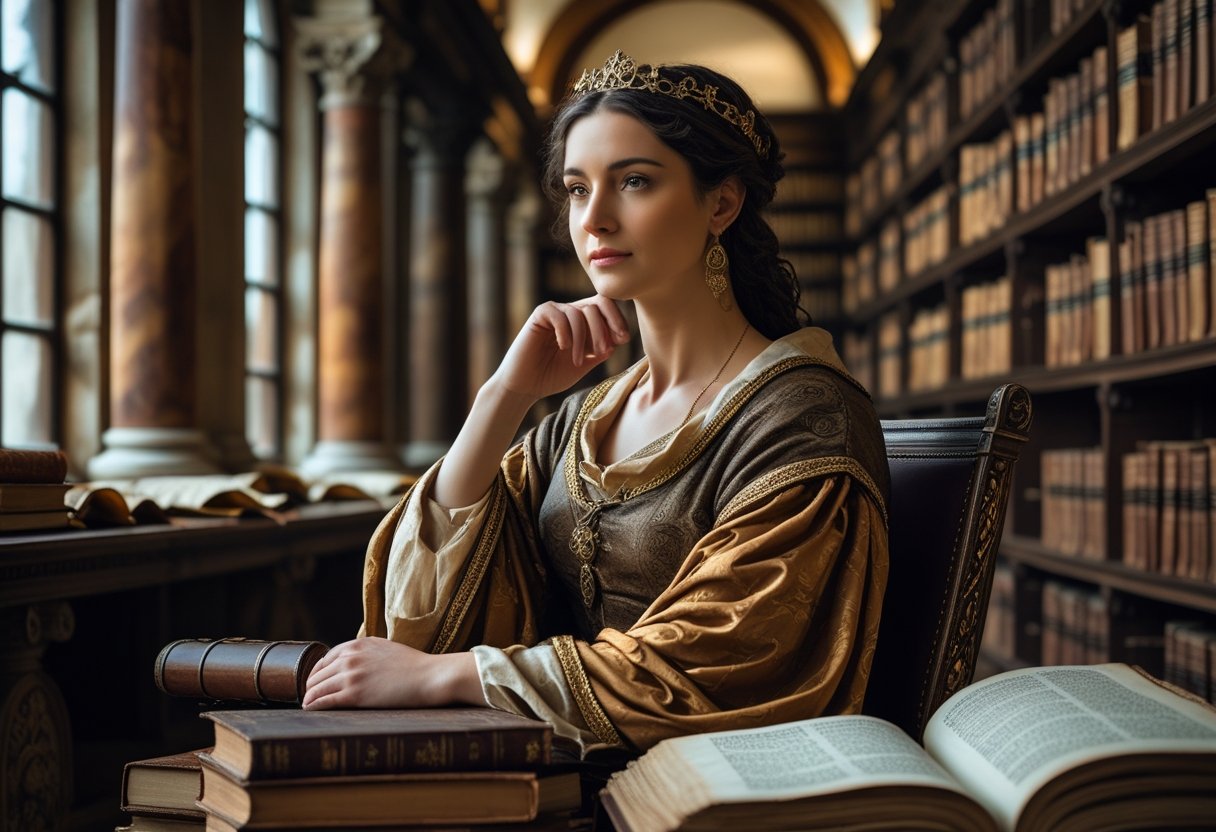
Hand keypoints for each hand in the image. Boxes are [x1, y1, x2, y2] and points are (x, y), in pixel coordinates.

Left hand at [301, 637, 484, 709]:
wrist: (430, 676)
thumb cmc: (414, 666)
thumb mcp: (386, 649)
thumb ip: (367, 653)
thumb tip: (355, 664)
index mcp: (358, 644)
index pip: (325, 658)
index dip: (317, 672)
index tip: (316, 682)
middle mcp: (351, 656)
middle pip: (317, 674)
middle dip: (311, 686)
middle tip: (309, 697)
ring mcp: (351, 675)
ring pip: (317, 687)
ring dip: (309, 697)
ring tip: (308, 705)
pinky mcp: (354, 694)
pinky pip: (324, 701)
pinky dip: (314, 705)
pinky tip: (311, 710)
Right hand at [492, 295, 630, 401]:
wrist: (524, 387)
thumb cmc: (552, 376)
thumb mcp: (585, 364)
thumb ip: (601, 350)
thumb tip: (620, 337)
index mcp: (583, 321)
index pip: (607, 307)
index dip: (618, 320)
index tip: (623, 339)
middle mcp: (570, 312)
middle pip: (597, 304)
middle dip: (604, 329)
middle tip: (602, 351)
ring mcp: (555, 312)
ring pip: (580, 312)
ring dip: (583, 339)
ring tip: (578, 361)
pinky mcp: (539, 315)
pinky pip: (559, 314)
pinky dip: (566, 332)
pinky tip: (563, 347)